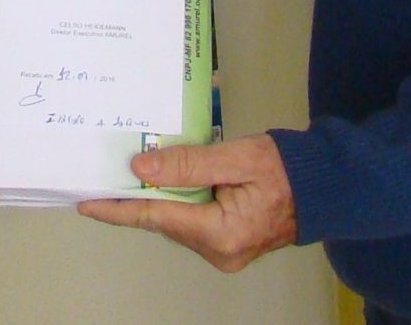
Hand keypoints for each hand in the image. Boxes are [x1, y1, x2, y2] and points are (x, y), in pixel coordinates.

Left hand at [75, 134, 297, 272]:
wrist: (325, 187)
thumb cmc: (286, 168)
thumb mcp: (236, 157)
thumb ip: (188, 164)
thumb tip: (141, 169)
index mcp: (221, 233)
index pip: (156, 217)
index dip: (118, 208)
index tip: (85, 201)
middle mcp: (219, 251)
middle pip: (163, 220)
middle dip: (135, 198)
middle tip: (102, 174)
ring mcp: (223, 252)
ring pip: (175, 221)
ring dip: (156, 198)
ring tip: (129, 173)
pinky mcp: (227, 244)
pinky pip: (190, 221)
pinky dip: (175, 202)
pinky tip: (163, 182)